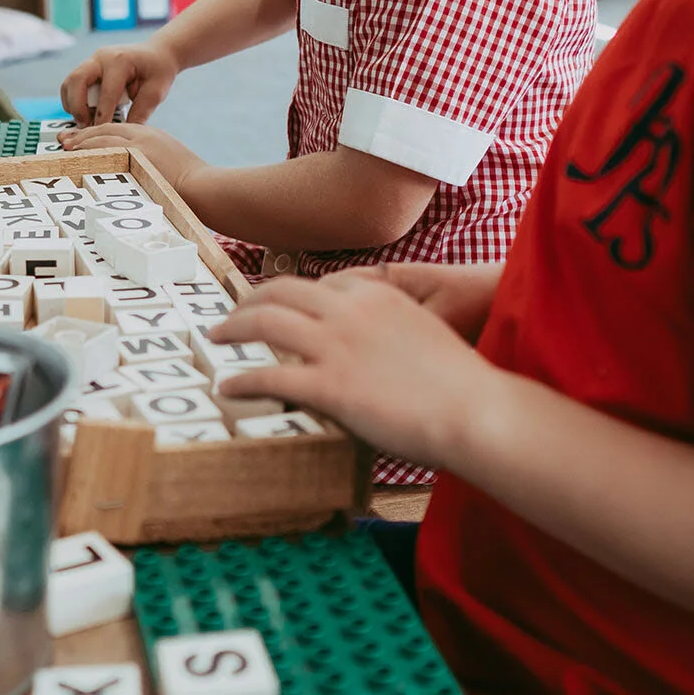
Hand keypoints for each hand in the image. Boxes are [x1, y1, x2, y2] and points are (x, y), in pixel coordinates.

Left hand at [59, 122, 207, 193]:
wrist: (204, 187)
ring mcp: (140, 145)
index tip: (79, 138)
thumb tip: (137, 173)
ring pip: (103, 137)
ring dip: (81, 142)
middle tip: (63, 140)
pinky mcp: (138, 156)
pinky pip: (107, 149)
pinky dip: (89, 149)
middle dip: (82, 135)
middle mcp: (144, 136)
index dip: (95, 133)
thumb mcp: (170, 164)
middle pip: (106, 130)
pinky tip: (75, 154)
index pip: (117, 129)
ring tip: (65, 147)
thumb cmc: (193, 185)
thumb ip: (151, 161)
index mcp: (152, 136)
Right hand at [60, 42, 179, 124]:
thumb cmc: (158, 71)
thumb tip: (124, 134)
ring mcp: (92, 60)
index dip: (103, 116)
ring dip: (72, 104)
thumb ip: (140, 112)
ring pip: (69, 82)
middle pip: (77, 80)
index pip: (106, 92)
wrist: (156, 53)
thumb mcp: (156, 92)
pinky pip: (72, 84)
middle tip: (85, 126)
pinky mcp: (88, 66)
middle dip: (78, 107)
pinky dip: (73, 100)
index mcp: (121, 61)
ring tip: (85, 121)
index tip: (101, 133)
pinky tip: (86, 114)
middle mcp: (102, 57)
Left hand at [211, 270, 499, 469]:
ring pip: (266, 321)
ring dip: (234, 328)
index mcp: (377, 295)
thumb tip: (375, 354)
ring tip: (219, 339)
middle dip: (251, 299)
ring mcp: (337, 345)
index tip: (279, 305)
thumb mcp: (424, 339)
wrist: (474, 410)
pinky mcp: (330, 385)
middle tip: (233, 316)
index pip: (322, 284)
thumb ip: (392, 335)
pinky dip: (243, 380)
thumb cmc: (460, 385)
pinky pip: (270, 376)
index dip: (293, 294)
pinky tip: (230, 387)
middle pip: (283, 290)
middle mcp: (351, 310)